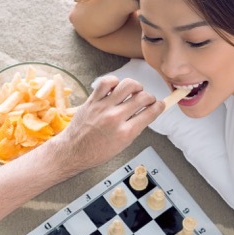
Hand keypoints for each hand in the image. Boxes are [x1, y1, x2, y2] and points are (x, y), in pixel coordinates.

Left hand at [45, 76, 161, 175]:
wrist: (73, 151)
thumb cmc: (96, 152)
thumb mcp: (122, 145)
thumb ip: (134, 128)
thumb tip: (146, 113)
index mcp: (126, 133)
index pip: (150, 113)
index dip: (159, 106)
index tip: (160, 104)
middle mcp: (116, 118)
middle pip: (142, 97)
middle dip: (149, 97)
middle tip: (147, 99)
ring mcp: (103, 107)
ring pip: (127, 85)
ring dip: (135, 86)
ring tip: (134, 91)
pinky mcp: (92, 101)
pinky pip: (106, 82)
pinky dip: (114, 82)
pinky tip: (116, 88)